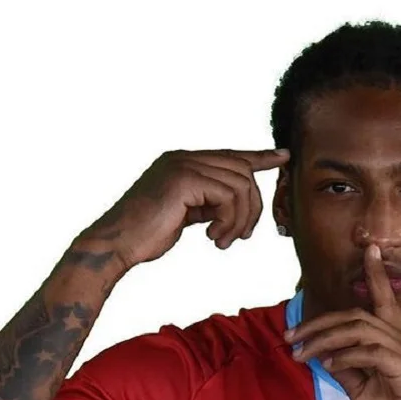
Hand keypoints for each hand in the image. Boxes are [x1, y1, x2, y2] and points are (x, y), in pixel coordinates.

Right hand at [75, 148, 289, 268]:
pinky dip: (229, 221)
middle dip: (252, 207)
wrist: (117, 244)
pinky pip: (229, 196)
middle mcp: (184, 157)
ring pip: (240, 184)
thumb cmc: (146, 234)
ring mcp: (183, 165)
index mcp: (183, 162)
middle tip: (241, 236)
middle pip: (243, 171)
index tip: (283, 156)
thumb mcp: (185, 213)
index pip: (231, 155)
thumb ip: (208, 202)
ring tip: (224, 241)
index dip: (260, 156)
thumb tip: (233, 205)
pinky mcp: (185, 179)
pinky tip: (213, 238)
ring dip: (240, 219)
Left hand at [285, 244, 400, 399]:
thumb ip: (348, 370)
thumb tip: (325, 353)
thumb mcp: (362, 393)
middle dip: (319, 322)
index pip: (383, 302)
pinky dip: (346, 355)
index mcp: (392, 346)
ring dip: (325, 339)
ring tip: (302, 354)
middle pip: (357, 315)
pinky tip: (331, 365)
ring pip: (361, 329)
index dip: (376, 275)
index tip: (369, 248)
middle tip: (290, 337)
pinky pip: (372, 353)